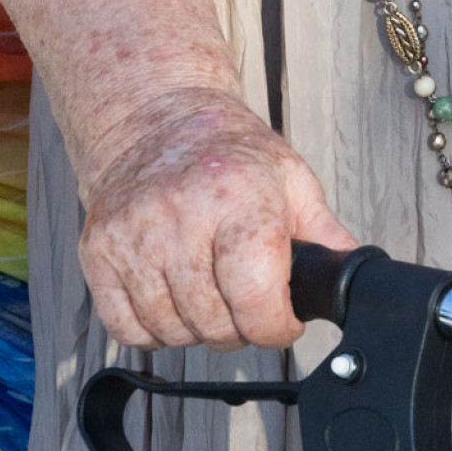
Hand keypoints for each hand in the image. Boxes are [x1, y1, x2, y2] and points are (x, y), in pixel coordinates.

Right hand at [78, 84, 356, 348]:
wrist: (153, 119)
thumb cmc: (228, 154)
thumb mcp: (290, 179)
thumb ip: (325, 235)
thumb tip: (354, 280)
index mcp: (240, 197)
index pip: (256, 298)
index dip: (276, 326)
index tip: (282, 318)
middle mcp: (181, 215)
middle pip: (214, 324)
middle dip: (239, 328)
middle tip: (244, 301)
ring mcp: (133, 234)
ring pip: (171, 332)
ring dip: (195, 329)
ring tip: (207, 292)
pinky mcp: (97, 250)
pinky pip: (126, 329)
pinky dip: (152, 328)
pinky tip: (170, 295)